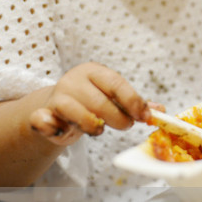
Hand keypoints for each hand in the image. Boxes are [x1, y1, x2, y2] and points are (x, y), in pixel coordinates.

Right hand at [29, 62, 149, 145]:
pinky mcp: (42, 114)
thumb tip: (160, 110)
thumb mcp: (112, 97)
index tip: (145, 116)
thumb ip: (134, 104)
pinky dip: (55, 128)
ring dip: (93, 127)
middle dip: (119, 119)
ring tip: (99, 129)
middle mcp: (74, 80)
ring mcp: (57, 97)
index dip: (133, 101)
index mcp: (94, 71)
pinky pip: (44, 121)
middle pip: (101, 102)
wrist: (56, 108)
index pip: (117, 84)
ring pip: (78, 114)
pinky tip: (64, 130)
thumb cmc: (91, 101)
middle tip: (126, 125)